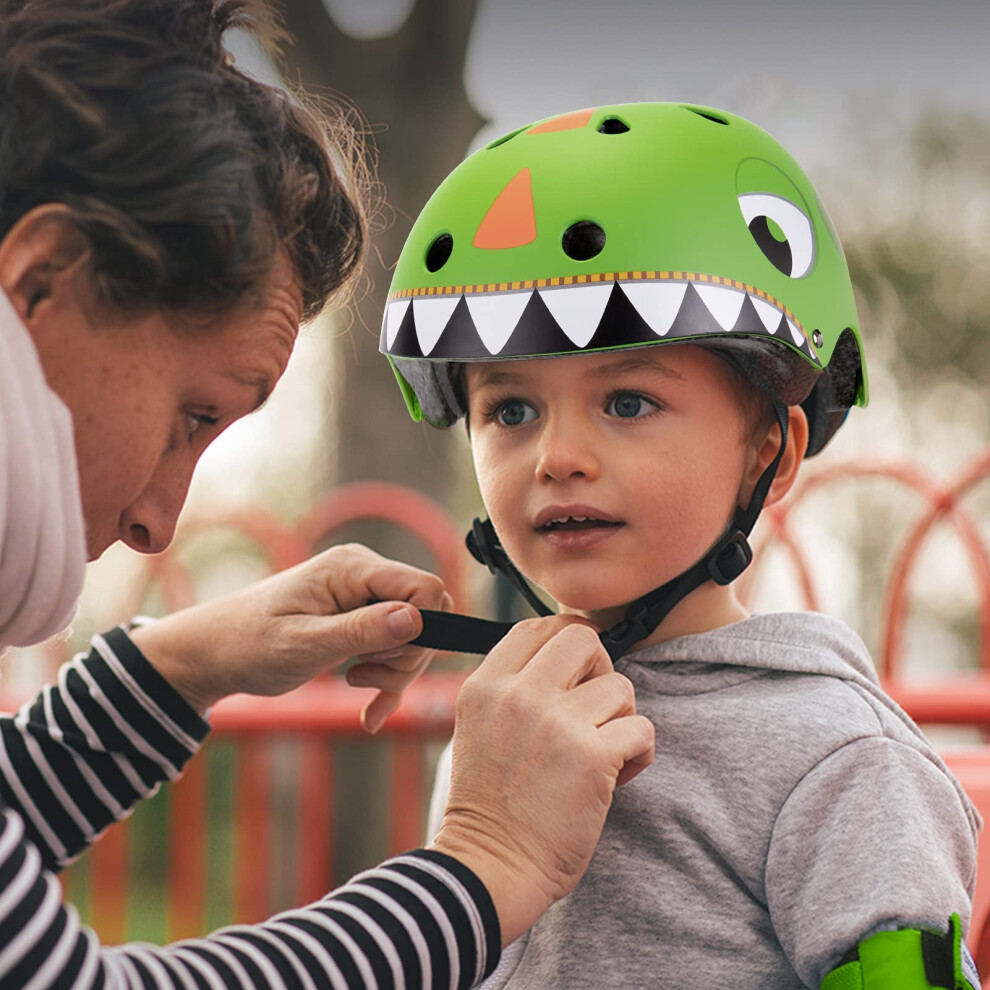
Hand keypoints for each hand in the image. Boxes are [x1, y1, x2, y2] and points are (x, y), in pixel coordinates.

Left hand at [130, 543, 449, 728]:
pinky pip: (398, 649)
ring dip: (394, 672)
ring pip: (416, 636)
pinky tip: (369, 713)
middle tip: (362, 677)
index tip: (387, 660)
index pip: (424, 586)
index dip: (423, 628)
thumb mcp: (302, 644)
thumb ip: (361, 630)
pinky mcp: (362, 619)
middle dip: (406, 657)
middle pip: (427, 614)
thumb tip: (416, 618)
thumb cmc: (247, 644)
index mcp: (352, 568)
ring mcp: (364, 596)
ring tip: (354, 684)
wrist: (214, 654)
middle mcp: (364, 574)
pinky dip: (388, 683)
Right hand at [428, 616, 654, 944]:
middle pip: (582, 638)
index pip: (537, 627)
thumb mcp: (478, 727)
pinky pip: (642, 728)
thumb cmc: (489, 804)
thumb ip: (512, 688)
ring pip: (620, 685)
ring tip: (602, 752)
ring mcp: (555, 722)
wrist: (490, 866)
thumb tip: (566, 661)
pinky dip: (639, 754)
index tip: (576, 674)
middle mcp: (518, 695)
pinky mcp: (591, 756)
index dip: (565, 644)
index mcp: (485, 685)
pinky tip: (620, 776)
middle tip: (594, 708)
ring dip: (620, 719)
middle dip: (600, 668)